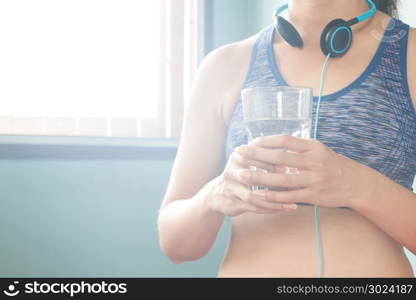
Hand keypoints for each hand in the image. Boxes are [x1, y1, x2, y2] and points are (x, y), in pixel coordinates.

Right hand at [207, 145, 298, 216]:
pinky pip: (254, 208)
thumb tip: (292, 152)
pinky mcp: (233, 204)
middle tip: (292, 183)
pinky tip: (283, 209)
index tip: (288, 165)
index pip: (254, 156)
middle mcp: (232, 172)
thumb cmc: (239, 175)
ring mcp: (231, 189)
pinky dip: (270, 209)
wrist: (216, 195)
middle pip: (253, 176)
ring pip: (254, 196)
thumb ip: (263, 155)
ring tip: (292, 203)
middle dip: (273, 180)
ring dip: (274, 200)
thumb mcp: (246, 161)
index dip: (271, 161)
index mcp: (237, 157)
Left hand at [235, 134, 376, 208]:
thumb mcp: (319, 150)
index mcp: (313, 147)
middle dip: (256, 155)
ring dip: (259, 176)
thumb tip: (273, 144)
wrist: (355, 184)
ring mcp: (314, 179)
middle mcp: (313, 161)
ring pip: (282, 178)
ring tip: (242, 174)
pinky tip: (258, 194)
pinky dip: (272, 196)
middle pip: (280, 157)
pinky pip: (289, 196)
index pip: (285, 140)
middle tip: (238, 153)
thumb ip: (299, 148)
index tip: (250, 142)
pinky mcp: (313, 196)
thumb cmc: (332, 165)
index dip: (266, 140)